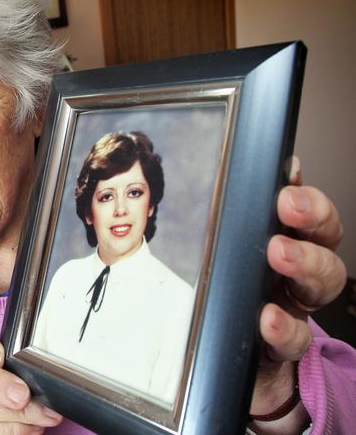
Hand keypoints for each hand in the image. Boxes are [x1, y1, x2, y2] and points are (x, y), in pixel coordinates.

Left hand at [250, 157, 345, 431]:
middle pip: (323, 241)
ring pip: (321, 284)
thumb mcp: (224, 259)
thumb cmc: (228, 301)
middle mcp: (296, 275)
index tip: (292, 170)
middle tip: (288, 205)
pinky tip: (269, 319)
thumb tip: (215, 180)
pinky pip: (294, 338)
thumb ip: (228, 226)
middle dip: (312, 217)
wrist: (235, 367)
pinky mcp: (284, 347)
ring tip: (280, 255)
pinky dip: (284, 327)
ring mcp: (294, 310)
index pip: (307, 214)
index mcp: (284, 246)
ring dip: (305, 264)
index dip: (305, 190)